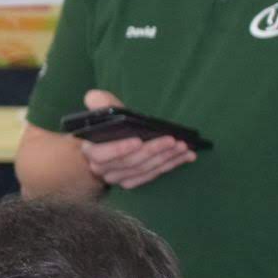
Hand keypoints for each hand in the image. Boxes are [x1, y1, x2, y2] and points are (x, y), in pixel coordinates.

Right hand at [77, 89, 194, 190]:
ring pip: (144, 169)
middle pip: (130, 162)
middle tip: (172, 140)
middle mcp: (103, 170)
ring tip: (183, 146)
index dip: (119, 149)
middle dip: (153, 150)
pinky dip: (170, 165)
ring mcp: (119, 178)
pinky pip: (152, 175)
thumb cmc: (106, 127)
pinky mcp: (133, 181)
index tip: (138, 140)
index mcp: (91, 151)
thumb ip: (100, 104)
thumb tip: (93, 97)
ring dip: (166, 158)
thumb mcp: (103, 112)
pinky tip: (186, 156)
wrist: (106, 145)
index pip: (101, 155)